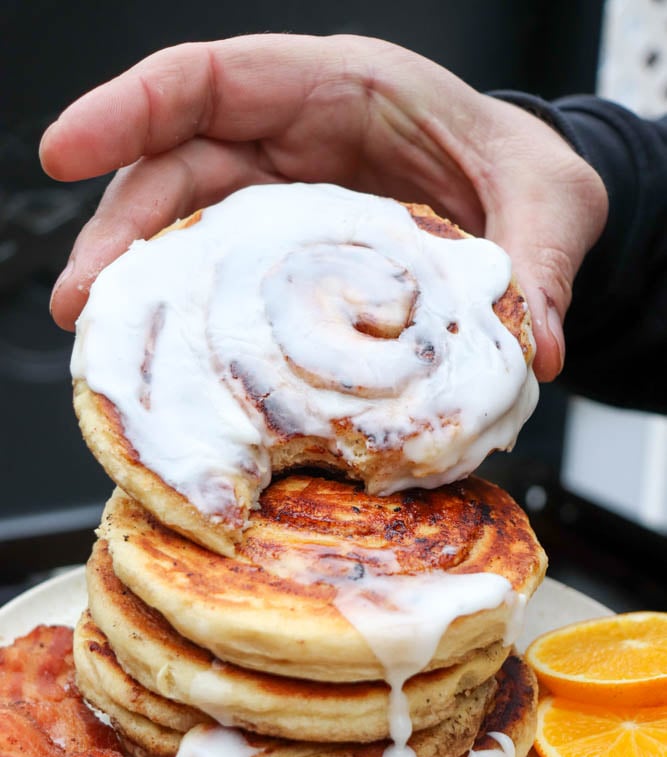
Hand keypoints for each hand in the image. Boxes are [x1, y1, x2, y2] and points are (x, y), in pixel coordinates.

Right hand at [40, 33, 607, 379]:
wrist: (528, 203)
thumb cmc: (524, 172)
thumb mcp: (549, 206)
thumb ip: (537, 266)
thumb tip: (532, 348)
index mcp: (342, 87)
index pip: (213, 79)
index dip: (130, 107)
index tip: (65, 150)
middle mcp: (297, 135)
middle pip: (178, 162)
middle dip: (122, 227)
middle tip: (82, 302)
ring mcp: (286, 192)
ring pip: (186, 217)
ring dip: (140, 274)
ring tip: (106, 334)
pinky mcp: (288, 246)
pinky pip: (221, 263)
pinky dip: (189, 301)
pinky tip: (171, 347)